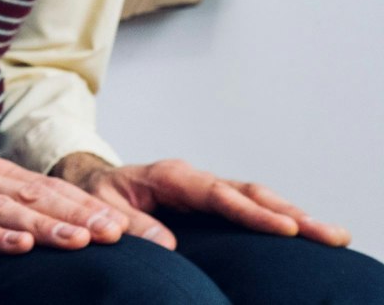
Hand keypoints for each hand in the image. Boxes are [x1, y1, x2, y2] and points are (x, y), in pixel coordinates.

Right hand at [0, 155, 127, 254]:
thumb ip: (10, 208)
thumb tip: (68, 231)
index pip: (47, 188)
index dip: (86, 205)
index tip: (126, 226)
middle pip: (32, 196)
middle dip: (77, 214)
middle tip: (116, 233)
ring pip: (2, 210)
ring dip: (42, 225)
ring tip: (79, 241)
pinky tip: (18, 247)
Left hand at [52, 153, 351, 250]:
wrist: (91, 181)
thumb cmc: (98, 193)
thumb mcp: (103, 205)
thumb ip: (132, 223)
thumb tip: (168, 246)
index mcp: (171, 176)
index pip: (219, 195)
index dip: (253, 213)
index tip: (286, 230)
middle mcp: (195, 180)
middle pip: (250, 194)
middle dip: (292, 214)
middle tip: (330, 234)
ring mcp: (207, 189)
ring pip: (257, 199)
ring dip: (295, 217)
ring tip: (332, 236)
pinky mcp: (212, 203)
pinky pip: (251, 208)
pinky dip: (279, 220)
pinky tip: (305, 235)